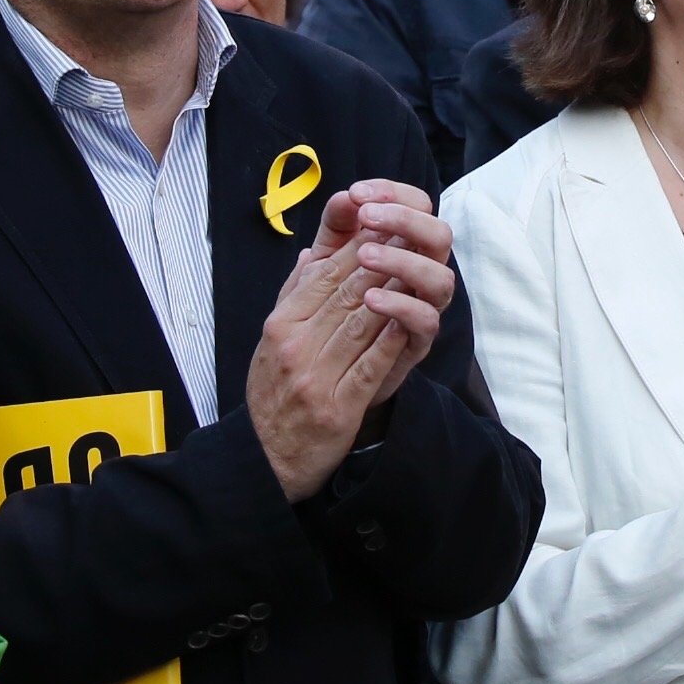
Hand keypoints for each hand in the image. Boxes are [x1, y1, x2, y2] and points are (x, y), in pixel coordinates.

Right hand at [245, 182, 451, 498]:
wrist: (265, 457)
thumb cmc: (273, 393)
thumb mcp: (272, 339)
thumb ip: (294, 295)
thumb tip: (312, 254)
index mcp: (282, 324)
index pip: (325, 275)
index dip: (359, 248)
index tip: (386, 227)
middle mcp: (296, 345)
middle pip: (347, 293)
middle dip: (383, 262)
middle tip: (412, 238)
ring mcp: (316, 377)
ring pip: (361, 324)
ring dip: (393, 294)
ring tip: (418, 271)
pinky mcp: (337, 408)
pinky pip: (369, 367)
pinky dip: (390, 343)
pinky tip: (409, 322)